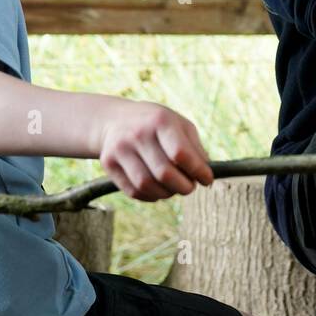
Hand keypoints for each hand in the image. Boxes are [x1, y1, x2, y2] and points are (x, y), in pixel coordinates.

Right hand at [95, 101, 213, 200]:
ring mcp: (120, 149)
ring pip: (147, 185)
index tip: (207, 179)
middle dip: (184, 187)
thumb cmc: (157, 124)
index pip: (181, 154)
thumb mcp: (180, 125)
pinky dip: (151, 196)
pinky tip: (159, 190)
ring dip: (167, 194)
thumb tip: (205, 175)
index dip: (198, 171)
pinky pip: (133, 191)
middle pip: (164, 173)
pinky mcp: (108, 163)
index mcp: (160, 121)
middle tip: (191, 187)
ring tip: (175, 189)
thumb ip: (195, 148)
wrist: (115, 119)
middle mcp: (138, 134)